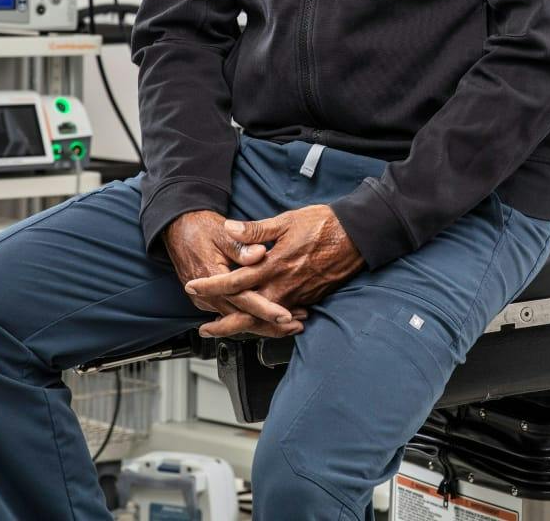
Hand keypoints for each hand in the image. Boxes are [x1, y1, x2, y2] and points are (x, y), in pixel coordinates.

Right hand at [164, 210, 304, 338]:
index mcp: (212, 276)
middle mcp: (207, 295)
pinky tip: (269, 319)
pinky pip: (232, 314)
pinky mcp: (208, 301)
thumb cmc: (202, 228)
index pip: (243, 299)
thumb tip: (261, 254)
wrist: (179, 229)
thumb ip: (242, 245)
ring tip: (291, 325)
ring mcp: (206, 301)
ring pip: (238, 320)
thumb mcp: (223, 231)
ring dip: (263, 324)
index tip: (286, 315)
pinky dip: (251, 318)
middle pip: (242, 318)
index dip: (265, 308)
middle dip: (270, 325)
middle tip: (297, 325)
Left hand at [184, 205, 362, 337]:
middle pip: (247, 314)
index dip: (211, 286)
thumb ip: (255, 231)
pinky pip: (283, 318)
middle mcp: (284, 287)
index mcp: (274, 266)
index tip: (193, 286)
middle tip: (206, 329)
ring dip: (244, 326)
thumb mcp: (285, 221)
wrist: (356, 235)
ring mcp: (297, 297)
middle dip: (224, 324)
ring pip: (265, 321)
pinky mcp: (309, 299)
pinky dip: (268, 324)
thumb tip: (230, 229)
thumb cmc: (322, 224)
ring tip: (229, 329)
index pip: (234, 282)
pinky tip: (261, 324)